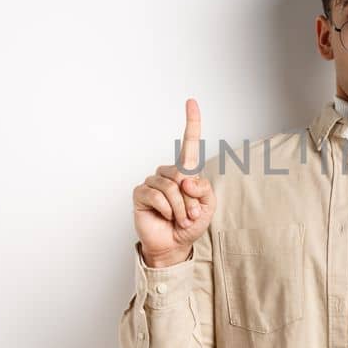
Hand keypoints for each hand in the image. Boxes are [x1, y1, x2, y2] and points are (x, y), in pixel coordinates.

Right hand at [132, 98, 214, 267]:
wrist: (174, 245)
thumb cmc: (190, 223)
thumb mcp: (207, 206)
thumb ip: (203, 190)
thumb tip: (186, 179)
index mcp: (186, 172)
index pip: (189, 143)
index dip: (192, 122)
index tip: (191, 102)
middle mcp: (168, 173)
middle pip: (183, 175)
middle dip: (192, 200)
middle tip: (191, 214)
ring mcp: (152, 182)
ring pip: (171, 188)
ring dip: (181, 209)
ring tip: (180, 219)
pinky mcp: (140, 193)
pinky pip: (158, 196)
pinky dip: (168, 210)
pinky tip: (166, 217)